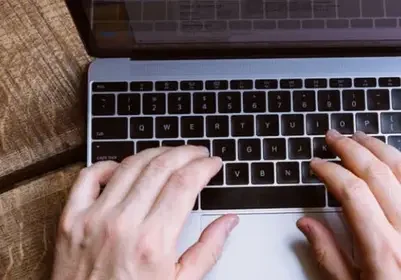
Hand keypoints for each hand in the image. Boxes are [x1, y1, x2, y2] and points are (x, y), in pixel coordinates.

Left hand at [51, 146, 238, 279]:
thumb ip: (208, 250)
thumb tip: (228, 221)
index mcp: (153, 242)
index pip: (185, 184)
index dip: (204, 166)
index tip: (212, 163)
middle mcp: (122, 224)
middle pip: (161, 167)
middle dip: (185, 153)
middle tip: (197, 153)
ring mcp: (94, 219)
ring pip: (129, 165)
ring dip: (155, 153)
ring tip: (169, 154)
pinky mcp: (72, 220)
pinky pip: (88, 176)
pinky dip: (107, 164)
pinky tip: (122, 167)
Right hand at [297, 130, 400, 279]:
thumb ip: (328, 255)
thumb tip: (306, 224)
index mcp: (383, 249)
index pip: (352, 192)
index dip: (331, 171)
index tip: (317, 163)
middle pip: (377, 174)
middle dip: (351, 149)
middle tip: (334, 138)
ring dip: (378, 148)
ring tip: (360, 137)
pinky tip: (390, 157)